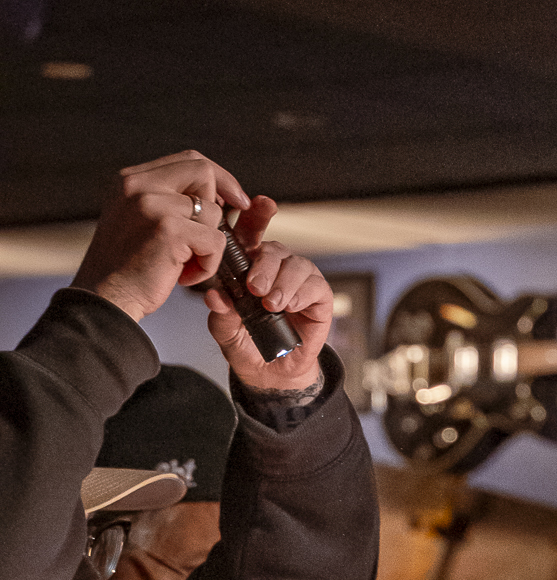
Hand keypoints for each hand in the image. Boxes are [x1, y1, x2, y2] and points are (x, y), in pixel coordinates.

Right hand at [70, 150, 250, 321]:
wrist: (106, 298)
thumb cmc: (126, 269)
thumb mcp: (138, 221)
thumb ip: (165, 201)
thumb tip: (212, 195)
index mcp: (131, 179)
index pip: (188, 160)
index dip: (218, 177)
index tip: (234, 201)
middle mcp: (139, 184)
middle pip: (203, 171)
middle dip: (223, 201)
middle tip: (219, 234)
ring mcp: (153, 204)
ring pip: (213, 212)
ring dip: (210, 245)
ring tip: (186, 265)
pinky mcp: (169, 230)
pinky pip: (215, 240)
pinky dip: (209, 264)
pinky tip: (185, 278)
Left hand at [202, 195, 331, 392]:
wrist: (271, 375)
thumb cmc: (248, 347)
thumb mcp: (226, 332)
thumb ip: (221, 313)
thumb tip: (214, 296)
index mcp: (251, 267)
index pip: (251, 234)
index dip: (255, 216)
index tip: (259, 203)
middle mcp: (276, 269)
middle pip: (275, 248)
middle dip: (265, 264)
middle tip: (254, 287)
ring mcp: (299, 282)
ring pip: (296, 263)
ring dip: (283, 281)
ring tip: (271, 304)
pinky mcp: (319, 299)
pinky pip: (315, 285)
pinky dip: (301, 293)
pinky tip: (290, 305)